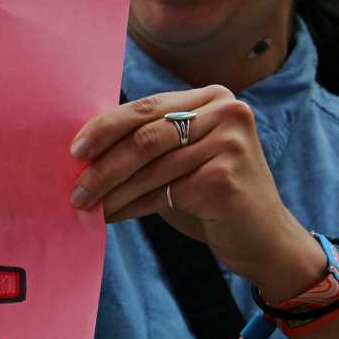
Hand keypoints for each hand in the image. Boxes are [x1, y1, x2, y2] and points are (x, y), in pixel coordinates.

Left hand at [68, 88, 325, 301]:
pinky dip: (131, 206)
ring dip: (111, 191)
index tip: (74, 151)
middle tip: (74, 189)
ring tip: (86, 207)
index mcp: (211, 98)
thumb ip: (145, 144)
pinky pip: (163, 193)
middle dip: (102, 165)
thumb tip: (81, 151)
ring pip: (150, 167)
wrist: (264, 240)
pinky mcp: (226, 178)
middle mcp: (227, 112)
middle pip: (145, 136)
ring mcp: (230, 143)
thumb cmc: (210, 195)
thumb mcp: (179, 159)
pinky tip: (113, 217)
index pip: (145, 107)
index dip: (105, 128)